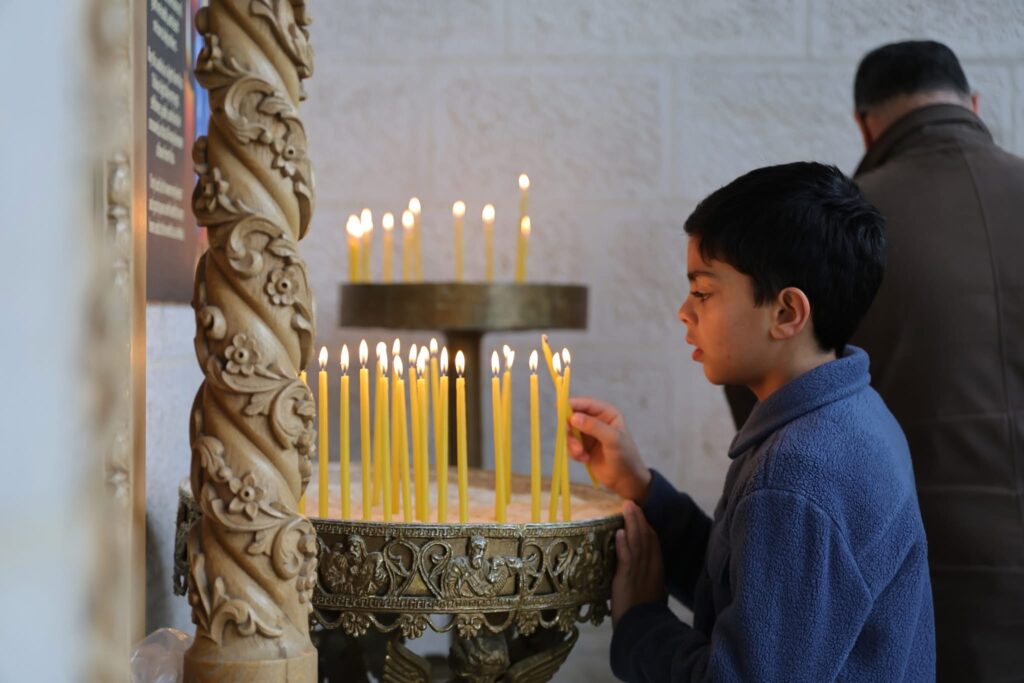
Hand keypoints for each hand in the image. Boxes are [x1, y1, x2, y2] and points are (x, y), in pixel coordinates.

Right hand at [568, 396, 650, 501]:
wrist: (625, 480)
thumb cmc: (625, 456)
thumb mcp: (612, 439)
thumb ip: (594, 427)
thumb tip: (573, 417)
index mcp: (607, 414)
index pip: (587, 404)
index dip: (572, 404)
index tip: (559, 407)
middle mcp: (597, 421)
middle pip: (574, 417)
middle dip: (570, 429)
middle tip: (570, 436)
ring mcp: (589, 434)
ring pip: (570, 433)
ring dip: (573, 444)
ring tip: (581, 454)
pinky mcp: (583, 447)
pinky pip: (570, 445)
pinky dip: (574, 452)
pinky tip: (584, 459)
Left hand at [612, 500, 666, 625]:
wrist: (644, 628)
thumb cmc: (645, 614)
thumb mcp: (651, 592)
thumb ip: (646, 578)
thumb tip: (639, 571)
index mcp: (657, 569)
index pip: (654, 543)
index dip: (647, 527)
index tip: (640, 515)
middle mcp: (651, 567)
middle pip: (647, 537)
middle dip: (639, 519)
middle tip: (631, 502)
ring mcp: (640, 571)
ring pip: (638, 542)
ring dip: (632, 523)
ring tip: (627, 507)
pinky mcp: (628, 577)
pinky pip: (627, 557)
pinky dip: (623, 543)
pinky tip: (619, 532)